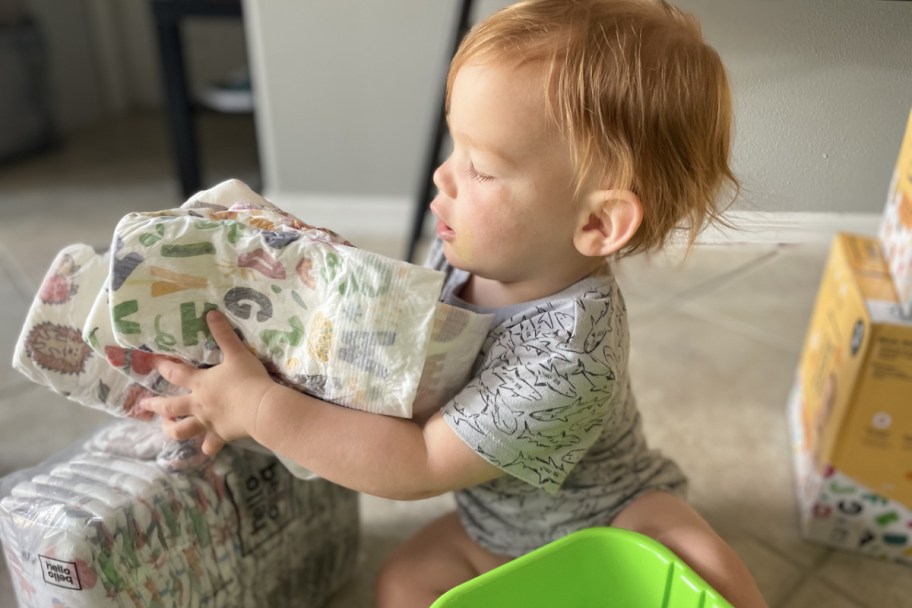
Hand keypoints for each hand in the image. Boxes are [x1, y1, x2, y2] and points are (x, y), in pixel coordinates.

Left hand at [141, 310, 276, 454]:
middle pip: (170, 406)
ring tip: (167, 427)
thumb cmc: (248, 379)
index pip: (175, 374)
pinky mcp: (220, 436)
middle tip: (144, 404)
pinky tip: (205, 448)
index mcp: (200, 384)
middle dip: (155, 405)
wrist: (261, 408)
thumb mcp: (237, 353)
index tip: (152, 363)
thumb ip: (224, 334)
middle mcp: (198, 405)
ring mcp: (208, 423)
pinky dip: (206, 447)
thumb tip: (211, 312)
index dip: (163, 367)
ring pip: (182, 431)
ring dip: (172, 429)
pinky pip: (210, 446)